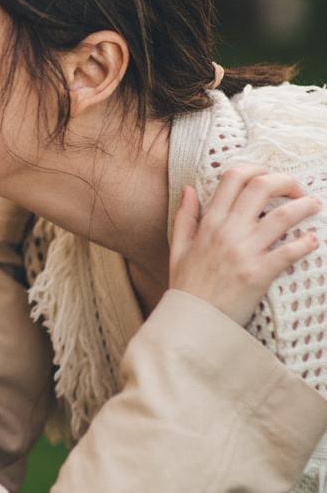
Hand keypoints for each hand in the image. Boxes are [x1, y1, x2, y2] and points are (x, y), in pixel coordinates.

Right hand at [169, 166, 320, 325]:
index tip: (269, 177)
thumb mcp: (178, 248)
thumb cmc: (187, 287)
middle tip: (298, 190)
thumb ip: (185, 217)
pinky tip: (312, 242)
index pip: (234, 178)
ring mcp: (244, 252)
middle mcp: (228, 231)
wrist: (192, 323)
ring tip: (314, 206)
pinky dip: (306, 243)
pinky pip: (290, 252)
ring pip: (283, 216)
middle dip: (286, 182)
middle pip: (262, 187)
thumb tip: (189, 189)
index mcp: (209, 222)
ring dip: (305, 206)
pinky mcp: (259, 274)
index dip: (256, 169)